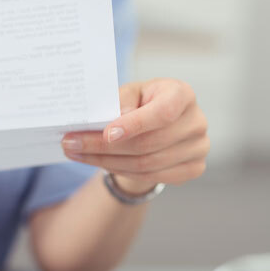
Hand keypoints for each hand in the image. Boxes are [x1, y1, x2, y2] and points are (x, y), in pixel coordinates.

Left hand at [61, 79, 209, 194]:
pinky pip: (149, 177)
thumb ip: (120, 102)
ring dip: (105, 161)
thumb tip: (110, 122)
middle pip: (148, 143)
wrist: (157, 126)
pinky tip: (97, 163)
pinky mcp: (193, 168)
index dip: (134, 125)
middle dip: (103, 146)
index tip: (106, 133)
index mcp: (182, 94)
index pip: (161, 113)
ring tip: (76, 153)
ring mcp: (198, 147)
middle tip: (70, 144)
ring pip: (145, 164)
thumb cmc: (140, 103)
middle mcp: (196, 121)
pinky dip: (120, 171)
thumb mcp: (128, 93)